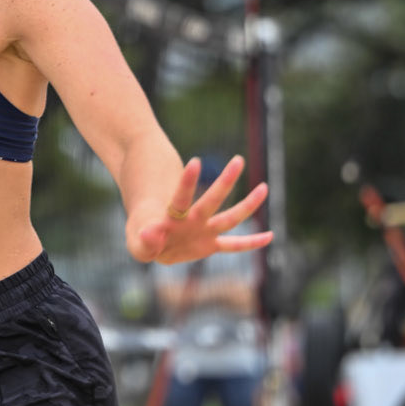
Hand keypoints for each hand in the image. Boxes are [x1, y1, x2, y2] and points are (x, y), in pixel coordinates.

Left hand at [128, 154, 272, 265]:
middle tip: (238, 160)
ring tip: (264, 187)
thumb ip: (142, 244)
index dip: (187, 181)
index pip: (181, 197)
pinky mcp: (209, 245)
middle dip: (225, 182)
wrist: (150, 241)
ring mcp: (204, 231)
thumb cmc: (142, 238)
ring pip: (229, 217)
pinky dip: (250, 243)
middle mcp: (193, 220)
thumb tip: (152, 233)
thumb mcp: (135, 245)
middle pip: (211, 201)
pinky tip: (269, 236)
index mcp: (174, 217)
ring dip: (247, 205)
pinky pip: (233, 245)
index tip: (195, 162)